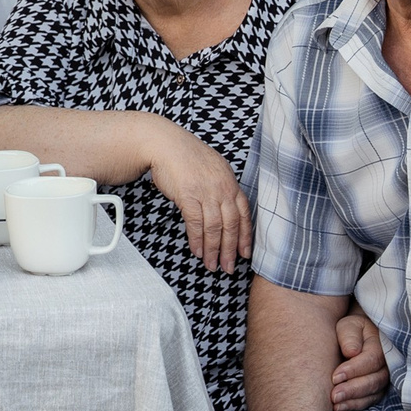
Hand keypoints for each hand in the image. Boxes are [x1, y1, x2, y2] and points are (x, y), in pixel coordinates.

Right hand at [149, 121, 251, 271]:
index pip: (244, 214)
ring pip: (214, 228)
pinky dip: (197, 240)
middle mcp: (222, 188)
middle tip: (228, 267)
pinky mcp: (188, 195)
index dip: (245, 236)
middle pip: (231, 225)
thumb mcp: (213, 168)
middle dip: (230, 250)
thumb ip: (221, 188)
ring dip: (213, 250)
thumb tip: (223, 209)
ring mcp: (206, 192)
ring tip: (211, 264)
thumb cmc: (186, 155)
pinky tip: (197, 250)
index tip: (245, 253)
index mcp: (231, 181)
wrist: (165, 144)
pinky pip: (195, 223)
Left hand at [332, 312, 388, 410]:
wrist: (354, 337)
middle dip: (353, 389)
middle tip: (334, 395)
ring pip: (372, 393)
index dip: (354, 370)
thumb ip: (349, 336)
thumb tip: (351, 351)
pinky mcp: (376, 389)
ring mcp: (383, 378)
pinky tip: (339, 407)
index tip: (335, 376)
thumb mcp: (348, 326)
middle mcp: (386, 364)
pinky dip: (354, 405)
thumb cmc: (350, 330)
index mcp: (381, 345)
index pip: (371, 360)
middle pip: (374, 380)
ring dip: (353, 400)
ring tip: (335, 403)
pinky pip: (368, 401)